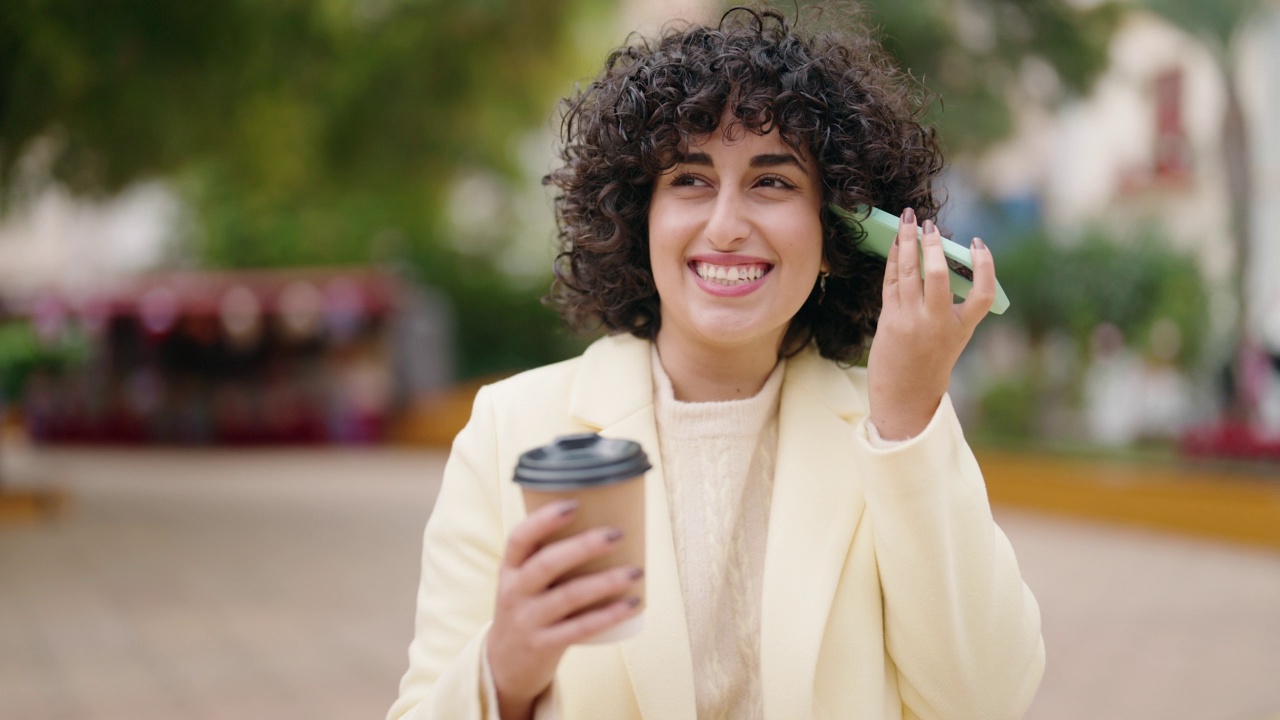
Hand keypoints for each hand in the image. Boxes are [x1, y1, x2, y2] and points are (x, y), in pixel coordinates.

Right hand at [487, 499, 642, 719]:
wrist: (504, 664)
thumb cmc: (527, 608)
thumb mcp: (523, 580)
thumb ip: (550, 555)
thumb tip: (605, 519)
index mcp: (509, 569)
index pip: (519, 538)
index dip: (544, 519)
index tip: (574, 504)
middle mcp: (514, 592)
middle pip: (546, 565)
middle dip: (583, 547)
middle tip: (617, 534)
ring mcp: (527, 621)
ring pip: (568, 597)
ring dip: (605, 582)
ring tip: (636, 571)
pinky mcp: (543, 646)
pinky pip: (580, 629)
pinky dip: (608, 615)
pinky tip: (632, 604)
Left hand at [866, 207, 995, 439]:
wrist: (906, 396)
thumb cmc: (930, 363)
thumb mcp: (951, 337)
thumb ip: (949, 306)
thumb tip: (937, 262)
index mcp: (962, 327)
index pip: (981, 293)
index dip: (984, 266)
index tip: (977, 243)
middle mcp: (938, 323)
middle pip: (938, 275)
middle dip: (933, 245)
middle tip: (930, 223)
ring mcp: (912, 321)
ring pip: (910, 273)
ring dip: (908, 242)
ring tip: (907, 220)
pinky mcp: (890, 320)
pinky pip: (892, 281)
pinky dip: (894, 259)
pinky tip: (896, 243)